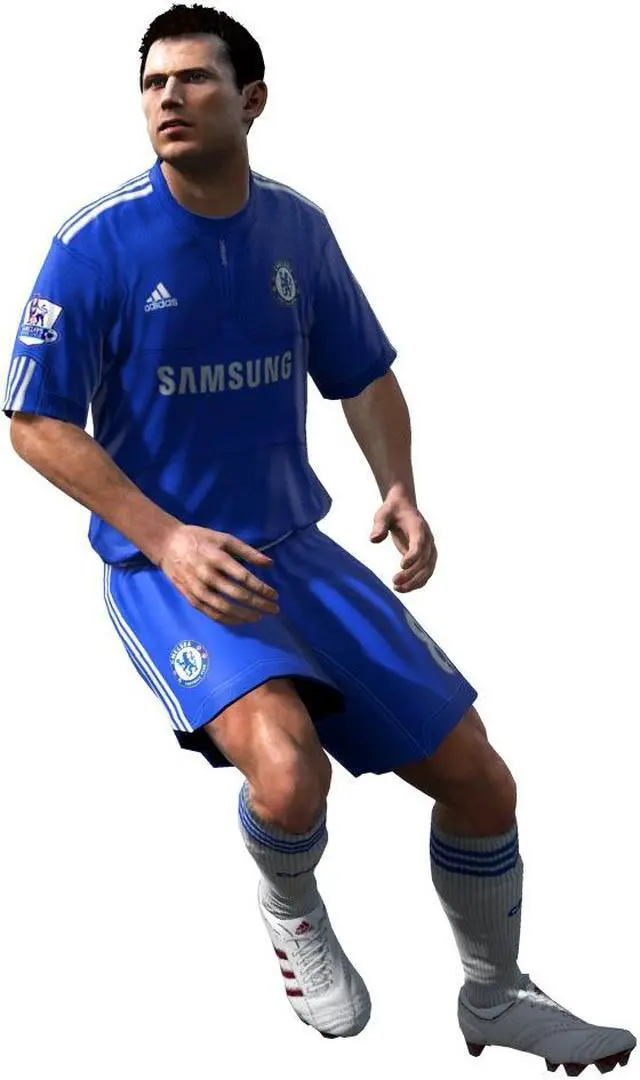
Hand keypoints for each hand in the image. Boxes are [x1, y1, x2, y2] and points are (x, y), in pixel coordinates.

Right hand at [159, 524, 279, 624]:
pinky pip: (211, 613)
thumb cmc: (200, 539)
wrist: (168, 545)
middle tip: (273, 609)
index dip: (261, 588)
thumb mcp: (225, 538)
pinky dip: (227, 620)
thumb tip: (270, 564)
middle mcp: (207, 575)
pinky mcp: (190, 598)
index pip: (244, 578)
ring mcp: (197, 588)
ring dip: (244, 615)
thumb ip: (248, 552)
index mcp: (217, 558)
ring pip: (224, 608)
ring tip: (259, 618)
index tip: (275, 595)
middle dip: (258, 604)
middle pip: (237, 594)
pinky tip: (240, 621)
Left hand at [370, 496, 436, 591]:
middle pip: (425, 560)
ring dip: (415, 582)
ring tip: (397, 589)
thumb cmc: (392, 510)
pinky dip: (417, 582)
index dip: (413, 556)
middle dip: (412, 574)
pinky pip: (426, 573)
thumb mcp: (382, 514)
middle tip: (394, 582)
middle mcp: (428, 539)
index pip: (419, 544)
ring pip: (428, 570)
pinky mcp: (426, 557)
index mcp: (418, 527)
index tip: (401, 566)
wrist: (403, 507)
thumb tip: (373, 540)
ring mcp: (429, 549)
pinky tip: (402, 588)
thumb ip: (379, 525)